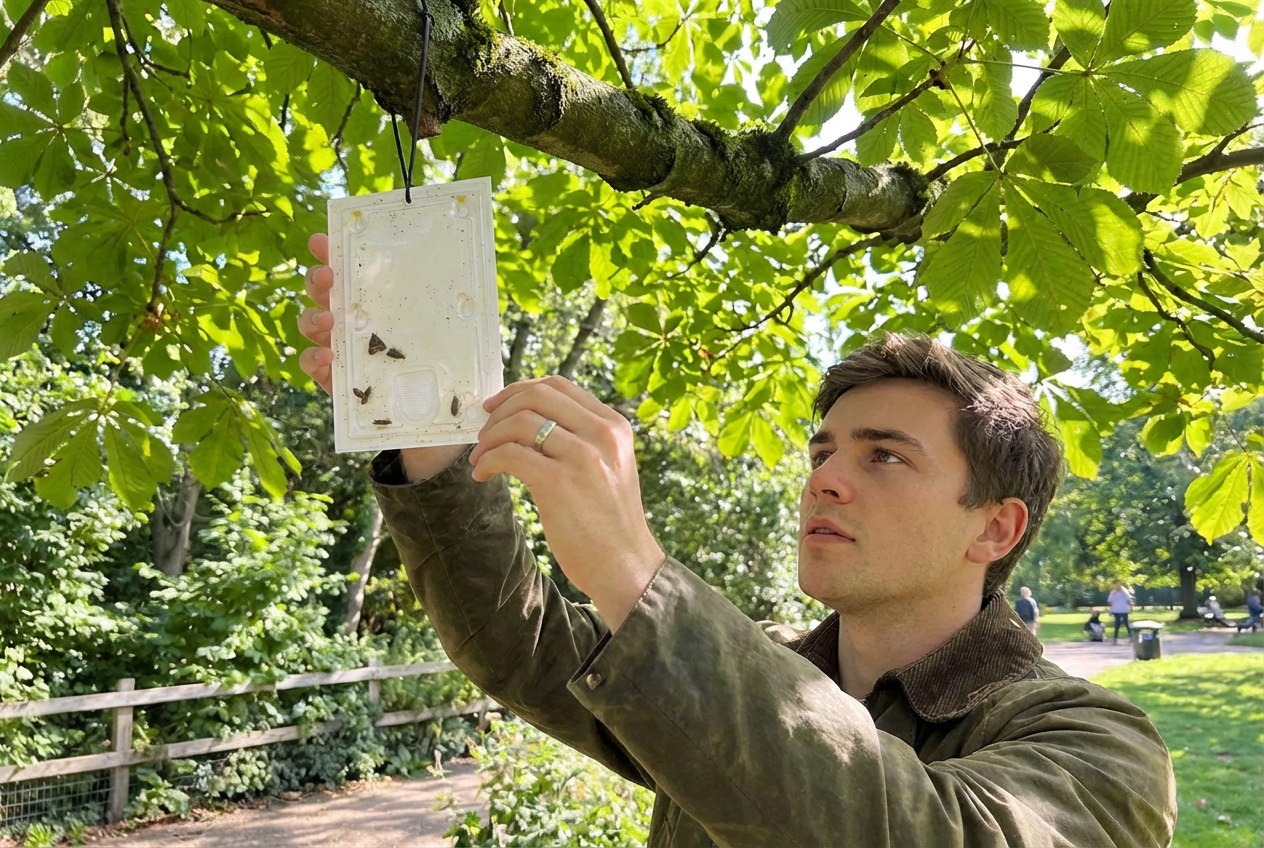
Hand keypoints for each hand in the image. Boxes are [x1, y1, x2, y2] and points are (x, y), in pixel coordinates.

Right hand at [297, 233, 466, 479]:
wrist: (434, 428)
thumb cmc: (443, 373)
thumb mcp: (455, 339)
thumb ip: (458, 315)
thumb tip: (478, 284)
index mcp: (378, 303)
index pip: (351, 270)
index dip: (333, 252)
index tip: (327, 240)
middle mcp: (354, 321)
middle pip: (324, 291)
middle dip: (320, 279)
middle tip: (330, 277)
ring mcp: (341, 350)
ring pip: (312, 324)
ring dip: (314, 317)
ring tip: (328, 319)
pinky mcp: (334, 381)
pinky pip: (312, 365)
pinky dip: (313, 358)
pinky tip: (327, 356)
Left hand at [468, 376, 663, 630]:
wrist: (625, 565)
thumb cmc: (609, 521)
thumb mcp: (609, 466)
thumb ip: (583, 439)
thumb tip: (528, 421)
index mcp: (614, 426)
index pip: (559, 385)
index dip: (520, 390)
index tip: (498, 407)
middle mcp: (602, 434)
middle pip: (536, 396)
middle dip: (500, 411)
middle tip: (483, 433)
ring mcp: (583, 457)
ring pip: (519, 422)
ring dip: (489, 438)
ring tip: (481, 458)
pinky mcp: (560, 482)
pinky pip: (510, 454)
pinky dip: (488, 461)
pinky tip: (483, 475)